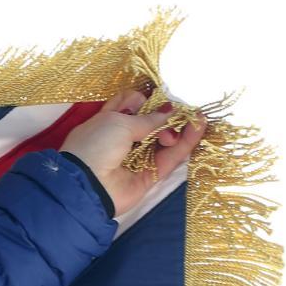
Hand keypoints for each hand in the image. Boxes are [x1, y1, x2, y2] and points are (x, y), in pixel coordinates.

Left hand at [59, 86, 207, 221]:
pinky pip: (170, 158)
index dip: (142, 100)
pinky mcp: (149, 176)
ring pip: (164, 141)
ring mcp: (136, 158)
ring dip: (180, 128)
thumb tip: (169, 110)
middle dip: (164, 116)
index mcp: (106, 123)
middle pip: (150, 123)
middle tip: (170, 116)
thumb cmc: (96, 146)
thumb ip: (148, 118)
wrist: (86, 186)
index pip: (127, 105)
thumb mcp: (119, 123)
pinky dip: (186, 143)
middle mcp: (121, 140)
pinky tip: (199, 126)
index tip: (152, 100)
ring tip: (196, 118)